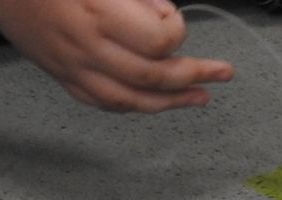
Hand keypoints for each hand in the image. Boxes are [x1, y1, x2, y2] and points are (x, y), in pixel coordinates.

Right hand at [0, 0, 232, 112]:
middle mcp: (85, 47)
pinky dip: (133, 106)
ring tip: (200, 98)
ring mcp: (70, 65)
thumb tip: (163, 11)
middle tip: (223, 73)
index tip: (174, 15)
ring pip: (131, 100)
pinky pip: (102, 101)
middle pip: (154, 77)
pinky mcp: (58, 73)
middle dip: (195, 76)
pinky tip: (153, 104)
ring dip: (172, 103)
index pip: (161, 41)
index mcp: (97, 14)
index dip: (177, 30)